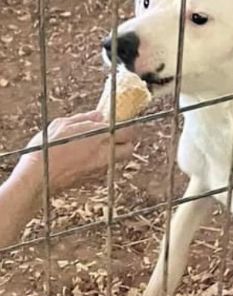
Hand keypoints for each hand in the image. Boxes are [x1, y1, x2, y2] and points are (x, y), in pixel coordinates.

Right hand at [17, 111, 135, 194]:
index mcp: (99, 136)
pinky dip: (101, 162)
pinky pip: (105, 168)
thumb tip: (99, 115)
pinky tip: (85, 158)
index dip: (125, 126)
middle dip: (125, 141)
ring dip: (113, 152)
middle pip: (129, 148)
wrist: (39, 179)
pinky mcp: (94, 180)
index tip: (117, 122)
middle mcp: (104, 153)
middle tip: (113, 134)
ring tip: (96, 146)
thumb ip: (84, 118)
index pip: (128, 131)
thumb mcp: (61, 124)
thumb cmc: (47, 149)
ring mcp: (100, 169)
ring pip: (118, 159)